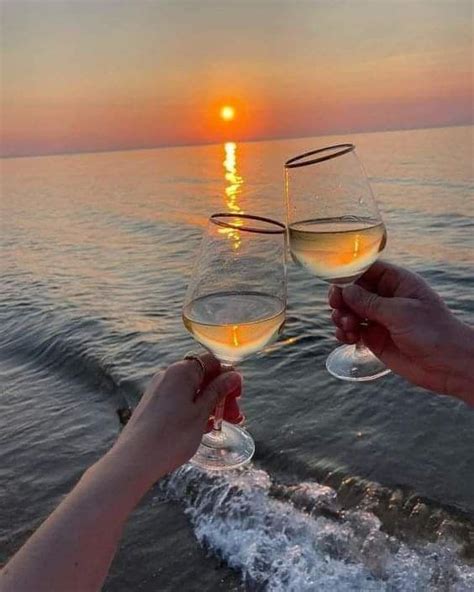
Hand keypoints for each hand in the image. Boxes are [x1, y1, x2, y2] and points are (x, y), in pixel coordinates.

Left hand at [108, 353, 241, 488]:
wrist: (135, 460)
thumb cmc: (172, 436)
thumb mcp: (201, 413)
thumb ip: (218, 391)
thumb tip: (233, 375)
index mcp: (181, 371)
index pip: (211, 362)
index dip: (227, 376)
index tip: (237, 396)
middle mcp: (168, 375)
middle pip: (202, 377)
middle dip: (221, 394)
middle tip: (234, 415)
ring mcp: (159, 390)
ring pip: (192, 391)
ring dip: (210, 404)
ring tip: (222, 424)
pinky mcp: (154, 405)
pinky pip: (180, 401)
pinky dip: (194, 410)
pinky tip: (203, 428)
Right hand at [329, 261, 473, 403]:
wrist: (448, 365)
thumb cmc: (432, 332)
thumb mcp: (400, 313)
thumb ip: (369, 302)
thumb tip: (344, 290)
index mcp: (397, 282)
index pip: (366, 269)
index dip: (348, 274)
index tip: (334, 284)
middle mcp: (386, 298)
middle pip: (353, 290)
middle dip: (341, 298)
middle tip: (336, 307)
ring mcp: (379, 318)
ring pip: (349, 311)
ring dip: (341, 317)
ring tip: (348, 327)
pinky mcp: (375, 338)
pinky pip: (352, 330)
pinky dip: (345, 333)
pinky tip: (348, 338)